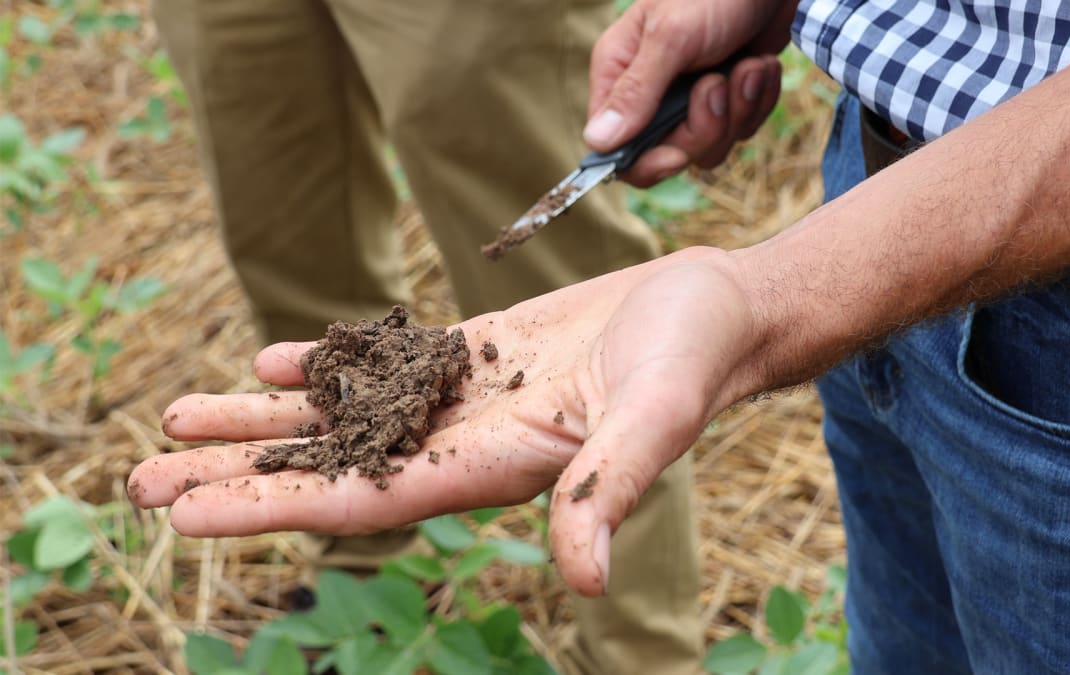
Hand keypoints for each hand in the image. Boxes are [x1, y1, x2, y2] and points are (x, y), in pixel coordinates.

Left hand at [127, 247, 765, 596]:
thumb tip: (583, 577)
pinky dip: (330, 364)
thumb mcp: (659, 415)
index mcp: (501, 468)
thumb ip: (613, 486)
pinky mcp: (482, 354)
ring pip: (351, 415)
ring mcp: (472, 399)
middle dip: (244, 471)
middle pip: (339, 465)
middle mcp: (472, 443)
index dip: (278, 506)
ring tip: (184, 417)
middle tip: (146, 473)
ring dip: (267, 420)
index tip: (191, 513)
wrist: (718, 309)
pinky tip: (277, 363)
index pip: (370, 500)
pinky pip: (390, 364)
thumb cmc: (697, 355)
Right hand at [584, 0, 797, 185]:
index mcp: (620, 75)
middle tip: (719, 83)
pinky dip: (758, 101)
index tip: (677, 151)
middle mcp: (651, 94)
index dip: (647, 161)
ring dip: (739, 109)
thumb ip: (636, 92)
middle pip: (668, 154)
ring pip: (709, 147)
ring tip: (749, 65)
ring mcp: (690, 100)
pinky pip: (741, 129)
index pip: (616, 149)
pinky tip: (760, 65)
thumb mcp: (671, 37)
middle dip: (705, 127)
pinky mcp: (728, 100)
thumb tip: (596, 141)